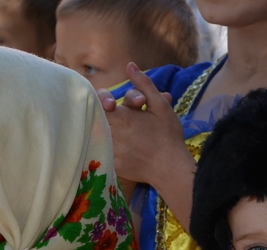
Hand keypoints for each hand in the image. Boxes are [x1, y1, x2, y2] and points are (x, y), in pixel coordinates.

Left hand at [96, 62, 194, 228]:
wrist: (170, 168)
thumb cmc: (168, 136)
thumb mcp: (160, 105)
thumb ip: (144, 84)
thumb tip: (130, 65)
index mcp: (121, 116)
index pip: (99, 102)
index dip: (103, 100)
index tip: (112, 103)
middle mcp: (111, 133)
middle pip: (96, 118)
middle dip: (105, 115)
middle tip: (119, 118)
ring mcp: (109, 150)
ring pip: (96, 135)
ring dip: (102, 130)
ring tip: (120, 133)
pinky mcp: (110, 164)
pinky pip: (100, 152)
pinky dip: (104, 147)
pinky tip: (114, 148)